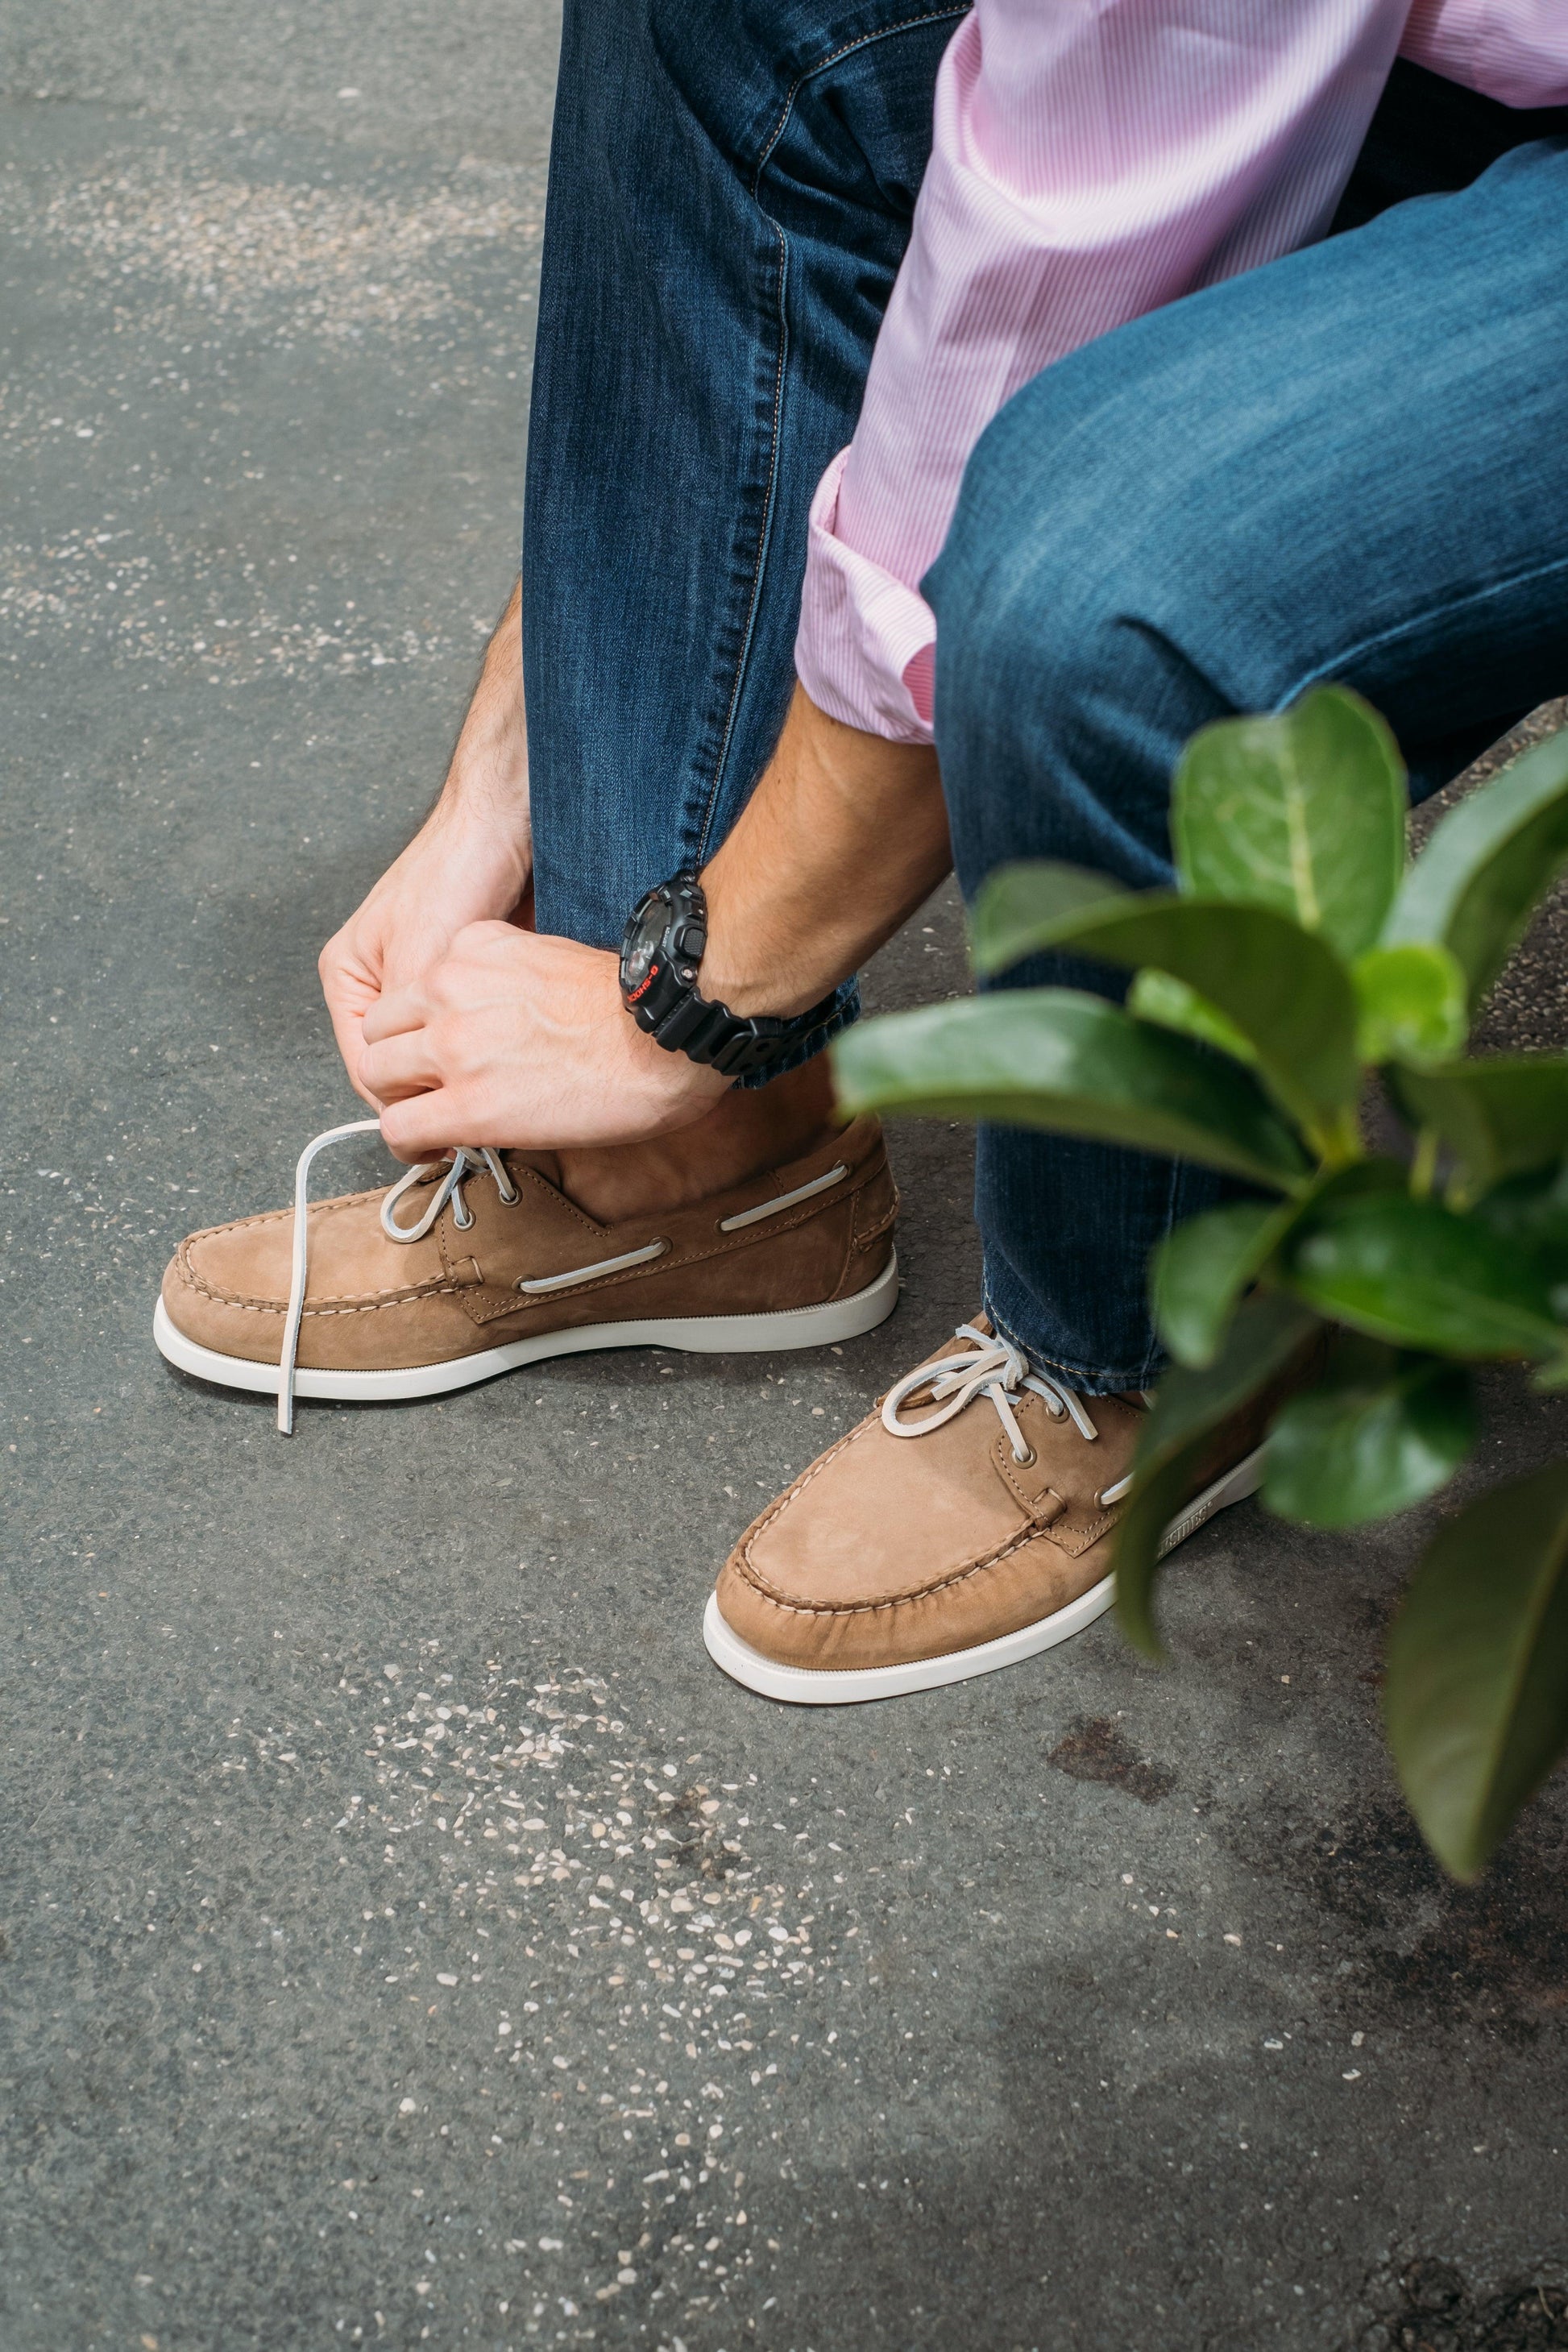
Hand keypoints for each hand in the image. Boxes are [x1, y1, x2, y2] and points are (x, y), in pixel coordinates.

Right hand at [319, 578, 530, 1102]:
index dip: (404, 1106)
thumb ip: (412, 1024)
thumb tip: (419, 1092)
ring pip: (440, 1058)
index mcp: (351, 979)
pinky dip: (489, 1052)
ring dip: (466, 1075)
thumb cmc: (455, 869)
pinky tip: (515, 1064)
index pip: (367, 1069)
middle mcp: (383, 987)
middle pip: (403, 1069)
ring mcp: (426, 987)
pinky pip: (473, 1036)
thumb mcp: (422, 957)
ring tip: (498, 1096)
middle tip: (476, 1123)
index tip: (441, 1138)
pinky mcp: (468, 986)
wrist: (508, 820)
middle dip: (436, 1093)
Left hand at [359, 921, 727, 1156]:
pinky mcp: (465, 1103)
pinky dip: (407, 1145)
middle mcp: (449, 988)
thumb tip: (499, 1028)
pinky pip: (397, 1127)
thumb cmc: (635, 1005)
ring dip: (400, 1100)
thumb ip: (506, 982)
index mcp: (474, 948)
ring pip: (376, 1074)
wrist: (666, 1033)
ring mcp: (451, 1045)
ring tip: (429, 1122)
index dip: (423, 1027)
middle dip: (401, 1062)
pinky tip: (434, 1149)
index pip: (414, 987)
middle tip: (430, 1088)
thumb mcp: (551, 960)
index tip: (447, 1053)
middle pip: (380, 1027)